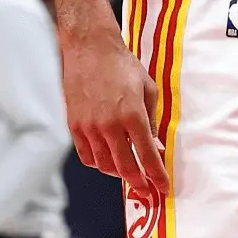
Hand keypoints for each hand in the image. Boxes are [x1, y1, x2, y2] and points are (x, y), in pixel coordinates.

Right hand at [61, 24, 169, 194]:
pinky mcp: (74, 125)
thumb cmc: (121, 65)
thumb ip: (152, 121)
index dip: (157, 176)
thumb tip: (155, 146)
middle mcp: (110, 125)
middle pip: (125, 168)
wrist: (90, 48)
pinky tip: (107, 160)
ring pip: (104, 165)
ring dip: (118, 173)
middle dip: (138, 183)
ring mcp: (89, 127)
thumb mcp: (148, 90)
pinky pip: (86, 155)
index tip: (163, 187)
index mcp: (133, 116)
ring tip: (127, 172)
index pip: (147, 157)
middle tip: (145, 189)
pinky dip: (98, 163)